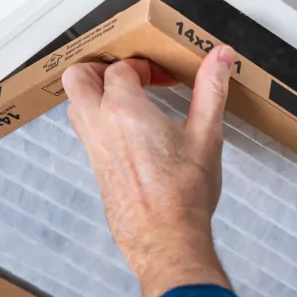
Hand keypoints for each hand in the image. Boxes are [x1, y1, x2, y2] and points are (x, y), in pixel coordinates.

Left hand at [62, 45, 235, 296]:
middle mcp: (100, 126)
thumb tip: (220, 57)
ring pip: (76, 106)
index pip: (121, 68)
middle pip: (78, 78)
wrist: (167, 240)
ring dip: (95, 94)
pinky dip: (99, 120)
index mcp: (124, 110)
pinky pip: (86, 133)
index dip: (143, 65)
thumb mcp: (206, 134)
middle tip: (129, 75)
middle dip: (100, 68)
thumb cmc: (184, 194)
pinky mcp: (97, 170)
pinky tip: (131, 132)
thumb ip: (211, 89)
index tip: (164, 76)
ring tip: (129, 100)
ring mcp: (93, 150)